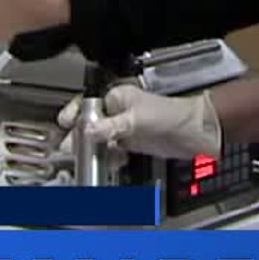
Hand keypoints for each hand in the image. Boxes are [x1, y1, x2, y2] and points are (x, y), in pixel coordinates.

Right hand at [57, 85, 222, 159]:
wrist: (194, 132)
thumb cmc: (170, 115)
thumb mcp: (136, 120)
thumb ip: (110, 127)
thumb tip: (86, 131)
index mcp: (118, 97)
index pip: (88, 103)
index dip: (74, 113)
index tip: (64, 123)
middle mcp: (119, 111)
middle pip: (91, 123)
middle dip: (80, 136)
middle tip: (69, 148)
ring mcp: (126, 128)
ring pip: (101, 139)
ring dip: (94, 149)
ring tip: (86, 159)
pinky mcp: (133, 142)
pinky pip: (113, 150)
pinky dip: (110, 157)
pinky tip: (110, 162)